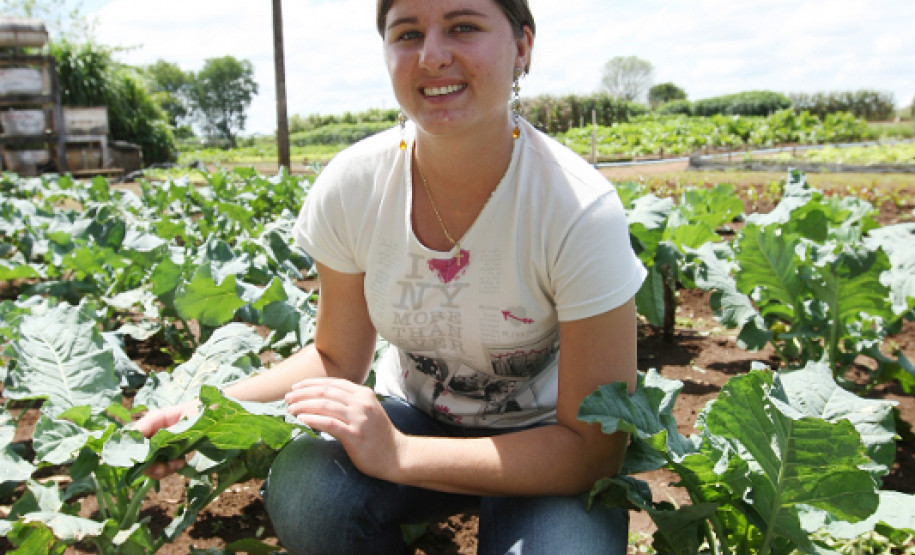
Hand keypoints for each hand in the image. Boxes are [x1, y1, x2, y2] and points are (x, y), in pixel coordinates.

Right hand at [131, 398, 200, 479]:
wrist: (213, 415)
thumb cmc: (201, 412)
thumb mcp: (190, 418)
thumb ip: (174, 430)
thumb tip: (159, 443)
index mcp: (155, 419)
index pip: (135, 433)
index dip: (135, 448)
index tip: (146, 460)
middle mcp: (152, 431)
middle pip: (138, 452)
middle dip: (150, 464)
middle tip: (165, 468)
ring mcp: (158, 442)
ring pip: (147, 463)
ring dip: (160, 469)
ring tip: (178, 464)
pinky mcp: (165, 451)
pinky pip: (159, 466)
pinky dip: (167, 469)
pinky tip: (181, 463)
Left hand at [285, 378, 406, 481]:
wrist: (397, 455)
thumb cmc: (379, 435)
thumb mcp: (367, 411)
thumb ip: (350, 402)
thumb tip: (321, 400)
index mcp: (363, 394)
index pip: (332, 383)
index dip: (311, 383)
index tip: (296, 387)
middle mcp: (361, 403)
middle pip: (326, 392)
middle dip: (303, 393)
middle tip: (288, 398)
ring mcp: (359, 419)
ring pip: (325, 405)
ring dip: (304, 405)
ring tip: (291, 409)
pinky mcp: (355, 435)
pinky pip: (330, 423)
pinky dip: (313, 419)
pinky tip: (302, 419)